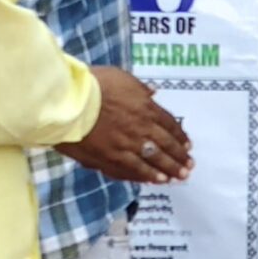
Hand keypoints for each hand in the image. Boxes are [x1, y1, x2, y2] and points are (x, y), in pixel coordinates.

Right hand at [59, 66, 194, 184]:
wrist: (69, 102)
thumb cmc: (92, 84)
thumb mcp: (121, 77)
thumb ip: (140, 88)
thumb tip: (153, 92)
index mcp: (145, 108)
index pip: (169, 125)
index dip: (180, 137)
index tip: (188, 146)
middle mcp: (141, 129)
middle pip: (166, 146)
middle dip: (179, 157)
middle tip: (188, 166)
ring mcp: (126, 146)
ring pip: (153, 161)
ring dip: (168, 170)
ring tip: (178, 178)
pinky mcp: (110, 159)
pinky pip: (133, 170)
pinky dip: (145, 176)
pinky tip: (155, 181)